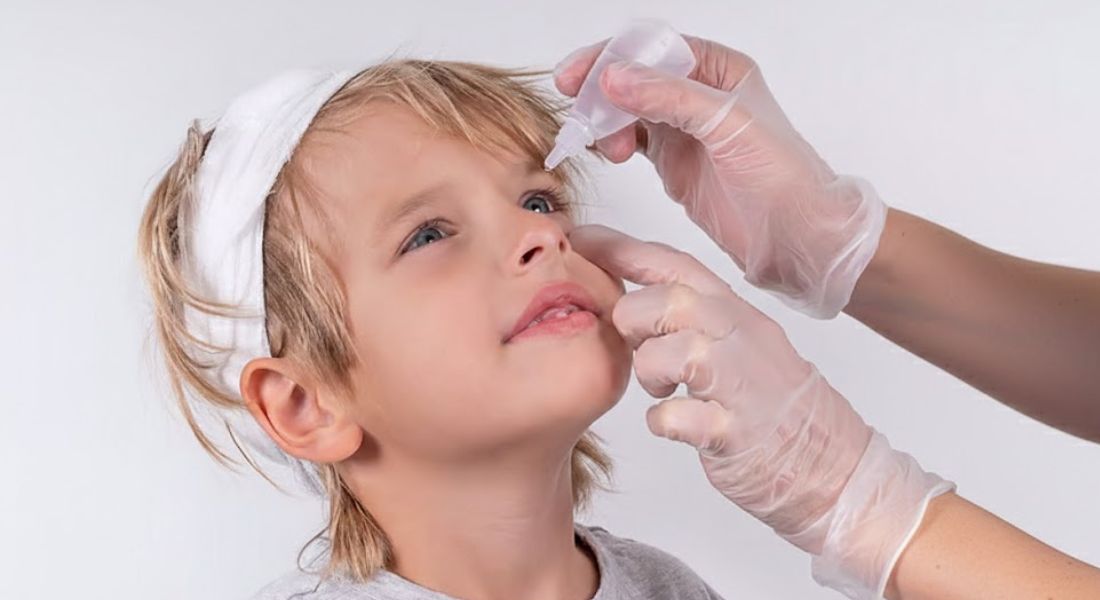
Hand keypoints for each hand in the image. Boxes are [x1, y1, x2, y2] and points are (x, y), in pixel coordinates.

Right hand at [555, 36, 886, 318]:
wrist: (797, 238)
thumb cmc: (783, 178)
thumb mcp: (727, 125)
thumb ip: (670, 98)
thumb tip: (612, 77)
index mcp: (719, 69)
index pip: (653, 48)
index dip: (611, 57)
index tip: (578, 78)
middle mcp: (699, 93)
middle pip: (633, 75)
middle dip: (600, 90)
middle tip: (577, 112)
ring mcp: (683, 129)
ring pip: (626, 108)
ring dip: (604, 121)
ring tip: (604, 148)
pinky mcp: (673, 161)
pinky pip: (629, 138)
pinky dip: (608, 141)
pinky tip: (600, 151)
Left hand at [570, 224, 953, 598]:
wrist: (837, 470)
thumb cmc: (776, 408)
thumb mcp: (738, 346)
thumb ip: (691, 318)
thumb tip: (629, 300)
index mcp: (736, 313)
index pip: (673, 264)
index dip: (620, 248)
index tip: (580, 239)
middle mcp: (741, 338)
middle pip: (671, 299)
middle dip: (635, 319)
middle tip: (637, 345)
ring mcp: (743, 386)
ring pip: (675, 352)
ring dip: (650, 371)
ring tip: (661, 389)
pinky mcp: (737, 433)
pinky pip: (680, 417)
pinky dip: (664, 420)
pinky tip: (674, 424)